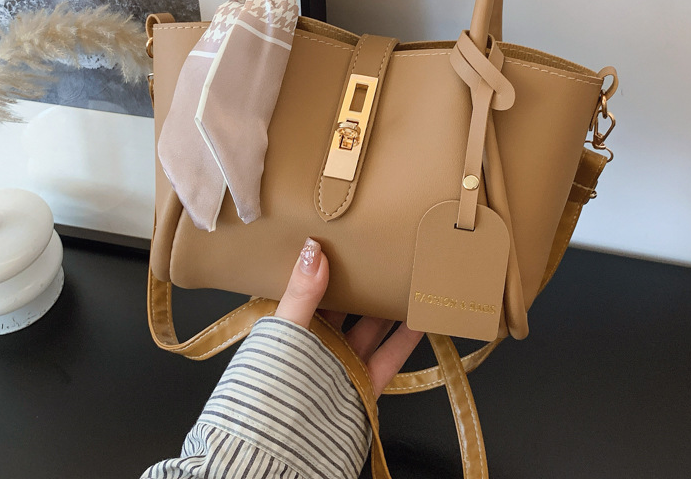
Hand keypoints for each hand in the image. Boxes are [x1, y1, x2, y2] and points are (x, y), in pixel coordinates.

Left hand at [275, 238, 423, 395]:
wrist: (277, 454)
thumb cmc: (270, 391)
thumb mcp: (284, 332)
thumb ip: (302, 293)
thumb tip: (313, 247)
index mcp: (290, 328)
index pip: (310, 288)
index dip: (326, 264)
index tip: (344, 237)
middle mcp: (316, 345)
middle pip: (345, 306)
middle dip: (363, 282)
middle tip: (384, 251)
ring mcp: (340, 365)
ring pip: (369, 328)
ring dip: (388, 306)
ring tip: (407, 276)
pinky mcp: (362, 386)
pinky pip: (388, 357)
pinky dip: (405, 339)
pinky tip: (420, 317)